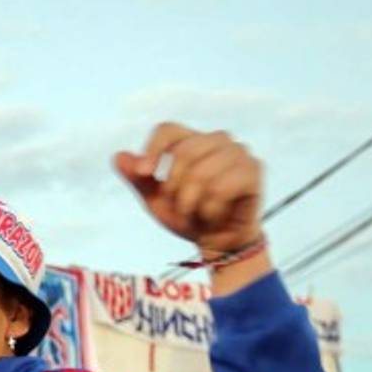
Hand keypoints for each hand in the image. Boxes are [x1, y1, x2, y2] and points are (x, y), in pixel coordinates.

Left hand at [114, 123, 262, 252]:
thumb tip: (118, 157)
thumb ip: (138, 179)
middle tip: (181, 206)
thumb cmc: (188, 216)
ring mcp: (238, 152)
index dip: (152, 150)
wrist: (218, 242)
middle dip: (174, 187)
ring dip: (192, 202)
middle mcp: (217, 139)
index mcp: (192, 140)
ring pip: (202, 172)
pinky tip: (214, 214)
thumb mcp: (155, 200)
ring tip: (198, 211)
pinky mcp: (253, 170)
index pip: (167, 130)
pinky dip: (210, 208)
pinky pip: (222, 187)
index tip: (144, 173)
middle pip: (184, 152)